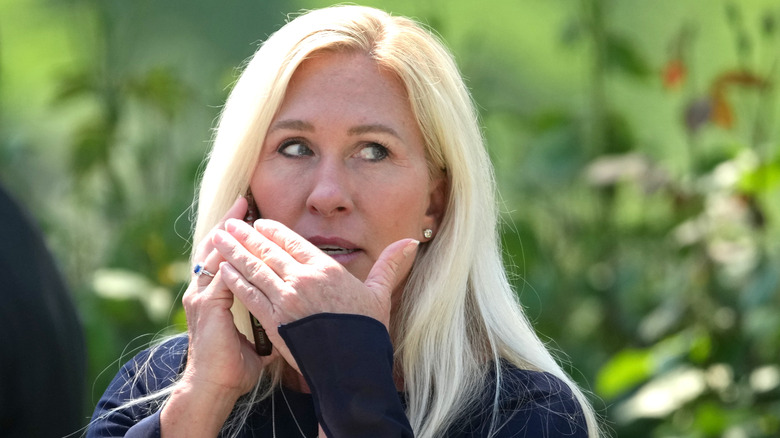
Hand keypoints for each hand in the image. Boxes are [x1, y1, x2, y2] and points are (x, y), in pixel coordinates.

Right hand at [163, 198, 273, 436]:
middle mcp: (206, 290)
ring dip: (229, 232)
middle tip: (245, 202)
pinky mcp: (207, 304)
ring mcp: (203, 295)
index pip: (229, 259)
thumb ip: (267, 316)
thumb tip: (291, 310)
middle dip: (233, 225)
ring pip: (215, 254)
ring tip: (241, 211)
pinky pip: (219, 272)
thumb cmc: (235, 365)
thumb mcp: (255, 334)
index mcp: (216, 295)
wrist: (214, 386)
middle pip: (218, 248)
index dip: (241, 239)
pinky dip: (229, 254)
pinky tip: (240, 239)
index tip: (255, 220)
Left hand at [213, 218, 418, 372]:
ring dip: (234, 252)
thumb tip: (412, 241)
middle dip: (245, 236)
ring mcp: (285, 300)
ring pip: (254, 269)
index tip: (259, 223)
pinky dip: (235, 280)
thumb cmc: (367, 332)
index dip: (273, 231)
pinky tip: (223, 270)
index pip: (293, 242)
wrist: (351, 367)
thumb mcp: (380, 294)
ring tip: (218, 238)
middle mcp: (303, 280)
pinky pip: (248, 295)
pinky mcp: (273, 321)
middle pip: (268, 251)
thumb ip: (390, 265)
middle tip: (228, 224)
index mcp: (326, 270)